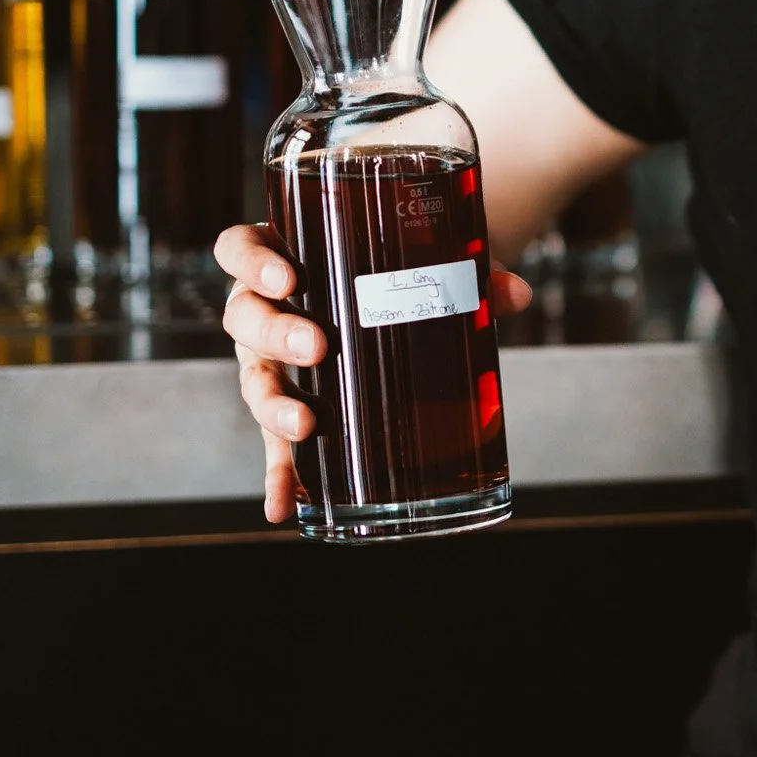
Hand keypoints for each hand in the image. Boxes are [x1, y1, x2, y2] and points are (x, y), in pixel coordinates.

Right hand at [214, 219, 530, 526]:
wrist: (405, 298)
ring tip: (306, 425)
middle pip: (245, 317)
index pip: (240, 249)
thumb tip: (516, 294)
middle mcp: (265, 310)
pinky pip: (273, 445)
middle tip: (317, 345)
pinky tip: (283, 507)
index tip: (288, 277)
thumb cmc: (401, 269)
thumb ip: (470, 272)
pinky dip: (278, 476)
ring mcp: (271, 363)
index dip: (252, 262)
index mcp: (284, 259)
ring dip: (273, 406)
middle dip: (276, 333)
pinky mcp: (289, 411)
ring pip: (253, 380)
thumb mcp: (433, 262)